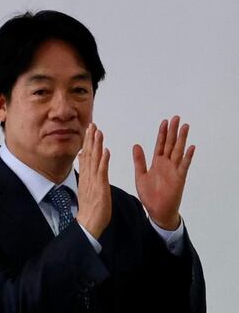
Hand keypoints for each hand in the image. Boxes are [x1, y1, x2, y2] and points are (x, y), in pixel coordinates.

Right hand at [76, 122, 111, 238]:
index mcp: (86, 175)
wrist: (89, 221)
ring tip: (98, 132)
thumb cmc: (90, 207)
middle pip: (89, 153)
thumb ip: (86, 172)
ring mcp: (93, 180)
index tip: (89, 129)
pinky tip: (106, 151)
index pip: (86, 155)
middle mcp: (88, 175)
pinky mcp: (100, 186)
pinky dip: (104, 160)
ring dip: (96, 145)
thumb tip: (83, 159)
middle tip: (92, 124)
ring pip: (95, 159)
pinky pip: (102, 171)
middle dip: (90, 138)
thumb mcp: (87, 187)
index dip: (88, 141)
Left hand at [134, 115, 194, 229]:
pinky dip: (187, 157)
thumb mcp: (140, 175)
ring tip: (185, 127)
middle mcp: (167, 164)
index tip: (165, 121)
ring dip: (182, 139)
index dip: (162, 133)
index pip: (160, 144)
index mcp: (157, 162)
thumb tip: (136, 144)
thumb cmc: (149, 194)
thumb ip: (139, 160)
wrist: (157, 211)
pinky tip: (191, 147)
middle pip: (171, 144)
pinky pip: (184, 166)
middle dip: (173, 131)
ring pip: (178, 151)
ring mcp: (174, 171)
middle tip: (177, 117)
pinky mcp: (179, 179)